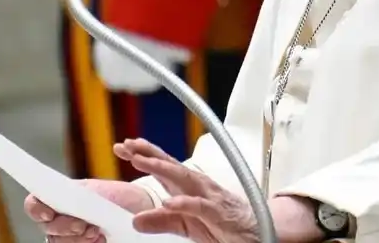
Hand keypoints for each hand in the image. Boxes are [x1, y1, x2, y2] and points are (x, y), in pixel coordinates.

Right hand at [23, 178, 153, 242]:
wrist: (137, 210)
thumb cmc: (116, 197)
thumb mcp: (97, 191)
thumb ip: (77, 196)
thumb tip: (66, 202)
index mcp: (59, 197)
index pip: (35, 203)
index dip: (36, 210)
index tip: (48, 215)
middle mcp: (59, 217)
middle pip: (47, 227)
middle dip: (65, 227)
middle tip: (83, 226)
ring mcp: (67, 234)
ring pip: (58, 242)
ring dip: (77, 239)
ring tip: (97, 232)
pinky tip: (100, 240)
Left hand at [118, 138, 258, 242]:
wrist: (255, 233)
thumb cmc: (221, 225)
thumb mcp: (185, 225)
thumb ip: (162, 220)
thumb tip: (135, 220)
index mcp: (188, 188)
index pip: (163, 168)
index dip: (144, 156)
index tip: (122, 147)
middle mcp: (197, 186)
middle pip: (170, 165)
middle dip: (149, 154)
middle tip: (127, 144)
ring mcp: (209, 197)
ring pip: (183, 178)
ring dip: (161, 168)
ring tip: (140, 161)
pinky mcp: (218, 213)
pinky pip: (199, 206)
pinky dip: (185, 203)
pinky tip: (169, 202)